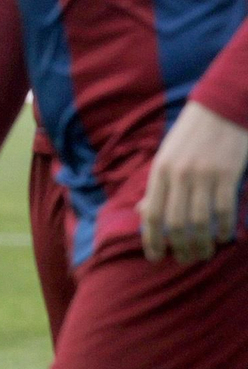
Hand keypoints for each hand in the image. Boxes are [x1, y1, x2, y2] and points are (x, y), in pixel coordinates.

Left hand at [139, 100, 247, 263]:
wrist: (219, 110)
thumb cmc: (190, 136)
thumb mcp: (165, 157)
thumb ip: (156, 186)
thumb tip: (142, 213)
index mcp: (159, 170)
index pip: (152, 213)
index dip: (151, 239)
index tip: (155, 257)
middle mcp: (178, 174)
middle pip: (176, 222)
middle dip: (179, 247)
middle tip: (185, 259)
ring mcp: (203, 175)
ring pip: (200, 221)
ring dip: (202, 243)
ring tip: (204, 254)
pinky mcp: (227, 174)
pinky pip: (224, 210)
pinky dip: (224, 228)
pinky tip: (224, 237)